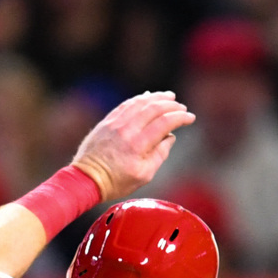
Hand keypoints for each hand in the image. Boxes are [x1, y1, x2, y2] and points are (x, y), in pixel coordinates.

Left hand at [70, 91, 196, 201]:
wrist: (86, 178)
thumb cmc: (116, 181)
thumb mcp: (144, 175)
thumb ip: (160, 155)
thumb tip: (170, 137)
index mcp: (138, 145)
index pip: (164, 123)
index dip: (180, 118)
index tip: (190, 117)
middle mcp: (127, 130)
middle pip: (153, 109)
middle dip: (171, 105)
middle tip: (182, 106)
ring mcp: (115, 123)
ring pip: (139, 103)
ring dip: (156, 98)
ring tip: (169, 96)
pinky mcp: (107, 122)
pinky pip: (126, 105)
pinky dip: (139, 99)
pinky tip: (147, 97)